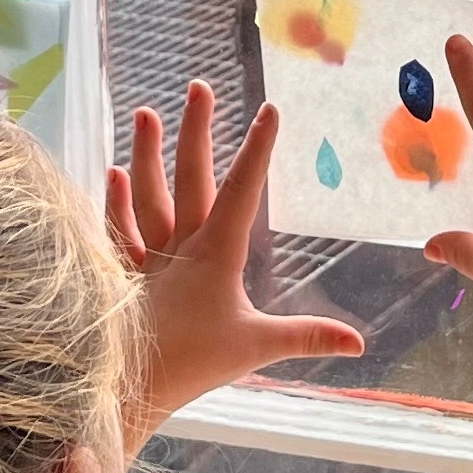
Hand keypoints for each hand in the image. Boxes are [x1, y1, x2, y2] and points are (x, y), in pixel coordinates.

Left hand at [105, 82, 363, 438]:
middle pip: (189, 179)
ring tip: (145, 114)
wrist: (128, 386)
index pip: (243, 191)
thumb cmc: (193, 364)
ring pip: (145, 196)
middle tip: (199, 87)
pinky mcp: (120, 274)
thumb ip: (307, 337)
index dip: (258, 149)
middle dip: (197, 131)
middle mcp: (179, 246)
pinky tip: (113, 174)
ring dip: (146, 155)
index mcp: (216, 255)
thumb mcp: (256, 348)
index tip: (269, 109)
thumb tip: (359, 340)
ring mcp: (146, 257)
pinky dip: (114, 203)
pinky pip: (115, 231)